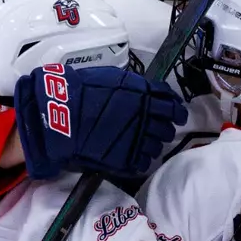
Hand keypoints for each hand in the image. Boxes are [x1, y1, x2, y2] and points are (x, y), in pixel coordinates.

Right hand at [12, 64, 187, 180]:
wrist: (63, 114)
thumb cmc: (83, 91)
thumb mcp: (113, 78)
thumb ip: (135, 86)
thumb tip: (148, 91)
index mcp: (144, 95)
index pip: (171, 103)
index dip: (176, 108)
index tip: (175, 112)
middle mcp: (146, 117)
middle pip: (168, 126)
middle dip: (165, 128)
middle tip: (160, 129)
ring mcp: (138, 139)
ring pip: (159, 146)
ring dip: (156, 145)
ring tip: (147, 144)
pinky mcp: (128, 159)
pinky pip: (145, 162)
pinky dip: (144, 160)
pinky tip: (137, 157)